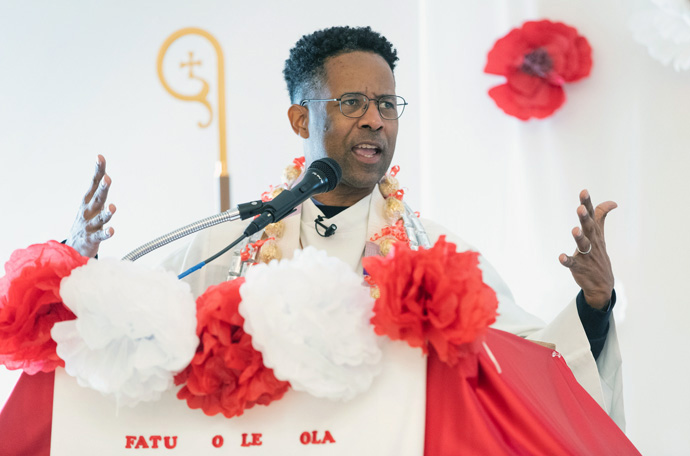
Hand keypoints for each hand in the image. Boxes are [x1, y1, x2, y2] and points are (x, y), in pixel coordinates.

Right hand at [66, 155, 115, 256]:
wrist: (72, 246)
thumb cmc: (87, 222)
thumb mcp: (92, 205)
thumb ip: (99, 192)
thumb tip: (105, 175)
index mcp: (89, 201)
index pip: (94, 183)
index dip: (98, 171)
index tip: (100, 157)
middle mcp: (88, 211)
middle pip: (97, 198)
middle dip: (102, 189)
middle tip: (107, 179)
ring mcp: (89, 225)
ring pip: (99, 218)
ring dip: (106, 213)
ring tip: (112, 208)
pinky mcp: (91, 239)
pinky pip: (99, 236)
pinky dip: (105, 233)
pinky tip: (112, 230)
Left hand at [559, 190, 616, 309]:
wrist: (602, 283)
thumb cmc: (598, 253)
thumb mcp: (600, 234)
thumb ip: (601, 216)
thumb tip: (612, 202)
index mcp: (594, 233)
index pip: (592, 215)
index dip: (587, 203)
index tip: (583, 191)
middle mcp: (592, 242)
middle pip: (589, 228)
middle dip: (585, 218)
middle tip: (580, 208)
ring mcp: (586, 255)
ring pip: (583, 245)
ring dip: (579, 238)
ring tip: (574, 230)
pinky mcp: (579, 267)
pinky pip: (572, 263)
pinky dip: (567, 260)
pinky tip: (561, 257)